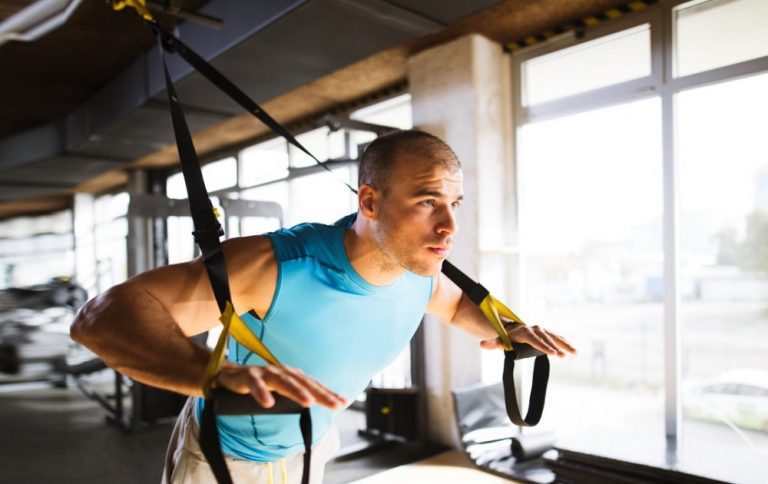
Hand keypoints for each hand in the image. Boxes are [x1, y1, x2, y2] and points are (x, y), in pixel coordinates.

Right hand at [214, 364, 347, 409]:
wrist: (231, 375)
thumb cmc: (261, 384)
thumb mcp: (281, 391)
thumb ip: (295, 398)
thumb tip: (314, 408)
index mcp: (293, 376)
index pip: (314, 385)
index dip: (329, 393)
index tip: (345, 403)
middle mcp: (283, 372)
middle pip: (305, 383)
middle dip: (321, 393)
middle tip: (335, 404)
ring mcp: (266, 372)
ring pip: (284, 381)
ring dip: (297, 391)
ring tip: (308, 403)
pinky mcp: (249, 376)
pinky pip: (256, 385)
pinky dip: (261, 393)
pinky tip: (268, 403)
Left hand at [480, 324, 576, 357]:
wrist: (513, 329)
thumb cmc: (507, 338)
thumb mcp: (499, 341)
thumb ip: (492, 343)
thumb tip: (482, 344)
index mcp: (525, 331)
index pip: (535, 340)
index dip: (543, 346)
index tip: (551, 353)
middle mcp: (535, 329)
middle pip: (547, 338)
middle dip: (555, 347)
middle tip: (562, 355)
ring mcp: (543, 330)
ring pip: (555, 337)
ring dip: (565, 344)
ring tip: (575, 353)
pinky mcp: (548, 333)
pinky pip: (558, 337)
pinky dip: (566, 343)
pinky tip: (574, 351)